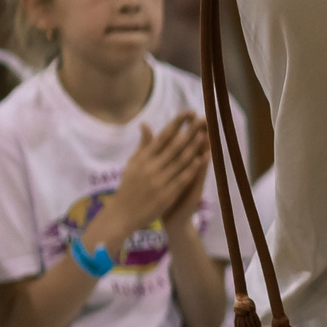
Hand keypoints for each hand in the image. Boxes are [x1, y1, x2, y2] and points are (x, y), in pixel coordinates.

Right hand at [113, 114, 208, 229]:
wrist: (122, 215)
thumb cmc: (129, 186)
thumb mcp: (133, 164)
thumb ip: (143, 145)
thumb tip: (146, 124)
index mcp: (142, 158)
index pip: (163, 136)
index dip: (177, 123)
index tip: (189, 112)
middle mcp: (150, 167)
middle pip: (174, 146)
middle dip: (189, 131)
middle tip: (202, 119)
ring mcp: (158, 181)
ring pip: (179, 161)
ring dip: (192, 148)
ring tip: (204, 135)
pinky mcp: (165, 195)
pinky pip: (180, 179)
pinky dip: (191, 169)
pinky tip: (201, 160)